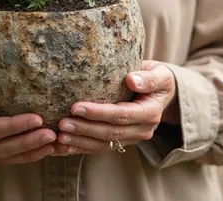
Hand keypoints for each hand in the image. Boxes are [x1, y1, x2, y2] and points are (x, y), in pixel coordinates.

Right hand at [0, 56, 56, 163]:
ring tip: (54, 142)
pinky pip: (10, 154)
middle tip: (51, 133)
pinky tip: (47, 146)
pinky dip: (29, 153)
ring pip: (6, 156)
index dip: (13, 127)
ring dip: (31, 151)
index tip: (37, 118)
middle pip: (0, 148)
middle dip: (27, 143)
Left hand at [54, 60, 177, 155]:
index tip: (76, 107)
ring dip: (81, 141)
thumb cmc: (158, 78)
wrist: (162, 92)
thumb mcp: (160, 74)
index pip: (121, 115)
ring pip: (103, 144)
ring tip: (60, 135)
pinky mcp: (121, 141)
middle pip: (110, 132)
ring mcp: (131, 138)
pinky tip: (64, 146)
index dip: (98, 113)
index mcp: (150, 113)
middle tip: (62, 123)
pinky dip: (81, 147)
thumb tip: (131, 80)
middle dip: (85, 129)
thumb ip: (148, 78)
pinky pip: (100, 147)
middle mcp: (141, 130)